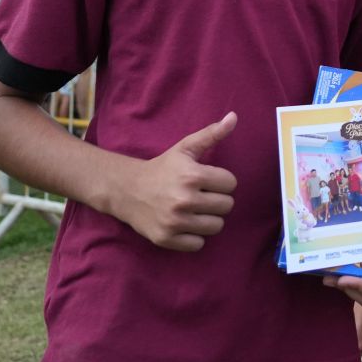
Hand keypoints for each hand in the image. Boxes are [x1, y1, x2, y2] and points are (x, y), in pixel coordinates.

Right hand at [109, 112, 237, 250]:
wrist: (126, 190)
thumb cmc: (162, 167)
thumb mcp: (185, 148)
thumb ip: (212, 134)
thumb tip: (234, 117)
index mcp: (192, 175)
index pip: (231, 184)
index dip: (221, 181)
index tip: (207, 180)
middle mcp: (184, 199)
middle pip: (227, 206)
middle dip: (217, 200)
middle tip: (201, 195)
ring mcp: (175, 221)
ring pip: (217, 226)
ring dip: (209, 218)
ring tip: (195, 209)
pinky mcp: (167, 239)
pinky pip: (199, 244)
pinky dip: (195, 236)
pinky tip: (185, 224)